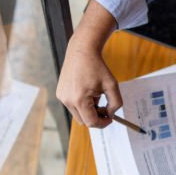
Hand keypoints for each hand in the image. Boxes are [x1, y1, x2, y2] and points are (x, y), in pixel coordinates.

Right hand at [56, 1, 119, 126]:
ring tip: (96, 95)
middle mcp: (67, 100)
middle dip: (96, 117)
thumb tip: (111, 114)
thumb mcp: (112, 85)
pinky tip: (87, 91)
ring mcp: (62, 97)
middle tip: (106, 108)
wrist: (82, 51)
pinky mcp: (60, 93)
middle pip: (84, 121)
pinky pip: (73, 106)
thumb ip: (115, 103)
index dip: (103, 123)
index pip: (91, 122)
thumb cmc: (97, 67)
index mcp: (79, 99)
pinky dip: (82, 104)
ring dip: (89, 110)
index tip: (111, 118)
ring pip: (78, 114)